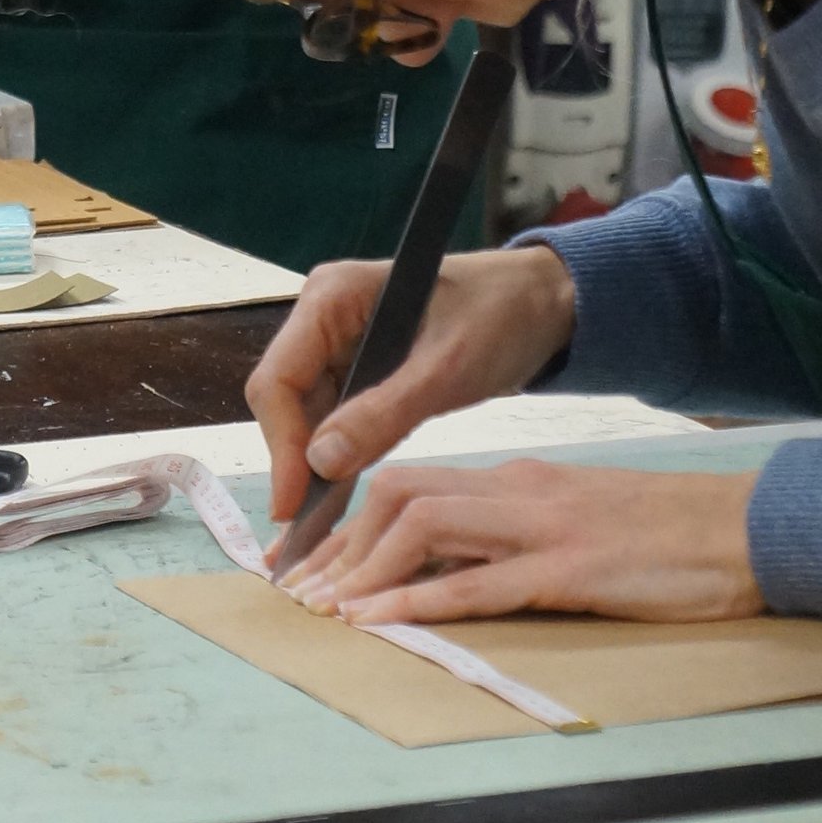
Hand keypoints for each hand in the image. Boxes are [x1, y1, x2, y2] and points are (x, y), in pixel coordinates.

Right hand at [249, 245, 577, 520]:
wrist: (542, 302)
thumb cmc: (502, 314)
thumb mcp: (448, 368)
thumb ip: (385, 413)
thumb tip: (320, 462)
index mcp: (332, 296)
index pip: (279, 378)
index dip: (280, 445)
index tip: (291, 505)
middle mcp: (323, 317)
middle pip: (284, 399)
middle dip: (294, 460)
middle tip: (306, 526)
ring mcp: (338, 343)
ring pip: (305, 415)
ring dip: (312, 465)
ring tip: (320, 524)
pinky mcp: (359, 369)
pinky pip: (334, 419)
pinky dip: (338, 457)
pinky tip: (343, 498)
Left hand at [284, 460, 763, 628]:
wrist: (750, 529)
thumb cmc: (673, 536)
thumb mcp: (584, 521)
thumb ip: (523, 534)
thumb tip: (462, 567)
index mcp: (521, 480)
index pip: (414, 484)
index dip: (354, 524)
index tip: (317, 566)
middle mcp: (520, 492)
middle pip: (400, 494)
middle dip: (341, 543)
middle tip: (301, 591)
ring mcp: (544, 528)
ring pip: (424, 527)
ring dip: (364, 570)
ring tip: (325, 610)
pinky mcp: (571, 570)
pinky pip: (479, 583)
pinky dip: (419, 601)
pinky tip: (380, 621)